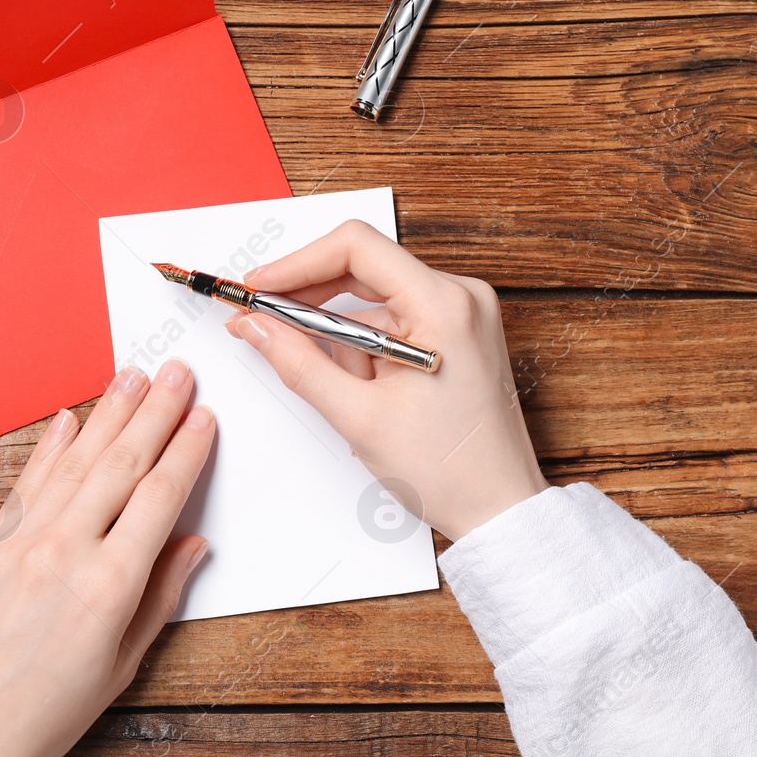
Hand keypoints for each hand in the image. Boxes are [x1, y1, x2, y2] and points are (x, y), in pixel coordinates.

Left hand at [0, 359, 213, 756]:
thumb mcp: (118, 668)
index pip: (159, 497)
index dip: (186, 452)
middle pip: (120, 465)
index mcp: (108, 587)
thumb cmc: (37, 718)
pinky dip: (49, 447)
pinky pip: (25, 484)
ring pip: (73, 462)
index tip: (203, 418)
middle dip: (154, 412)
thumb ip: (158, 599)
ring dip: (107, 414)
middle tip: (176, 374)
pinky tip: (68, 419)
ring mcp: (18, 544)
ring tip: (131, 377)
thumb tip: (192, 546)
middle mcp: (63, 553)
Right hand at [225, 220, 545, 540]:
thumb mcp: (358, 417)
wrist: (500, 508)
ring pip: (374, 301)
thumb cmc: (450, 470)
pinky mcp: (457, 334)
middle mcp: (459, 298)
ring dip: (341, 338)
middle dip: (310, 301)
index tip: (260, 287)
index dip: (297, 263)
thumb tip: (256, 325)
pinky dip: (365, 350)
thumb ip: (298, 363)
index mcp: (443, 306)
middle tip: (264, 324)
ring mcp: (462, 315)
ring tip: (350, 396)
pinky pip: (393, 321)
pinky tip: (368, 395)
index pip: (356, 248)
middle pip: (363, 268)